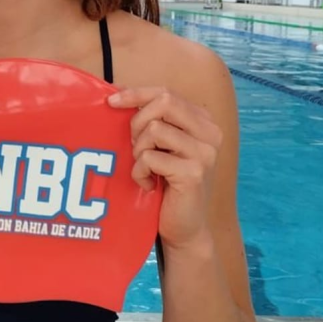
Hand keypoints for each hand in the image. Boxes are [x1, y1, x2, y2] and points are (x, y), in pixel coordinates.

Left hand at [108, 87, 222, 252]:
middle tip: (135, 147)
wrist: (185, 228)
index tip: (112, 102)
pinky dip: (139, 171)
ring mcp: (204, 153)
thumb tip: (118, 93)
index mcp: (204, 122)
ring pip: (154, 129)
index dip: (137, 94)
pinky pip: (150, 157)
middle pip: (164, 102)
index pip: (167, 93)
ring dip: (139, 150)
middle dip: (138, 122)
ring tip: (145, 168)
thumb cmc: (167, 183)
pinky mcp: (194, 173)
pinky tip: (148, 185)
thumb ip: (153, 120)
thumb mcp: (162, 145)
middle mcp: (210, 134)